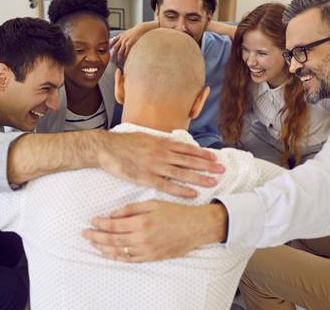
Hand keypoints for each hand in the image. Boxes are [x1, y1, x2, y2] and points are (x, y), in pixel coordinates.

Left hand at [83, 200, 227, 261]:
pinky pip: (130, 260)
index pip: (114, 225)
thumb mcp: (153, 204)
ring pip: (119, 252)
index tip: (91, 221)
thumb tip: (113, 215)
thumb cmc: (176, 212)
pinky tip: (110, 253)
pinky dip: (117, 257)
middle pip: (113, 240)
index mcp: (142, 222)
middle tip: (85, 234)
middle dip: (96, 237)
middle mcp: (142, 238)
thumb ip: (131, 209)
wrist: (196, 227)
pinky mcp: (152, 257)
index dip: (100, 224)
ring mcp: (147, 250)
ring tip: (94, 244)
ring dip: (104, 248)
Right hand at [99, 131, 224, 197]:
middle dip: (207, 165)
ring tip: (213, 181)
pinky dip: (181, 190)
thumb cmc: (125, 143)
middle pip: (189, 160)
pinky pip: (167, 185)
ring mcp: (155, 166)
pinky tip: (192, 193)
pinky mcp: (146, 178)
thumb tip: (172, 144)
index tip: (215, 157)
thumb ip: (160, 142)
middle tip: (222, 170)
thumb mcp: (146, 137)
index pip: (187, 149)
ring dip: (199, 177)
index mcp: (162, 143)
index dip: (202, 153)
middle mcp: (162, 154)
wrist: (107, 148)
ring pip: (182, 173)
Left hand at [110, 21, 156, 64]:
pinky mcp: (130, 43)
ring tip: (118, 63)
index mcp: (120, 36)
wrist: (140, 29)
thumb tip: (116, 40)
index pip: (112, 42)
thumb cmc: (134, 32)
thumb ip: (121, 37)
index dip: (109, 48)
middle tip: (111, 61)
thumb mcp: (125, 33)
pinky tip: (125, 61)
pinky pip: (126, 52)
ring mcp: (125, 41)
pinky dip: (125, 57)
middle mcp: (121, 39)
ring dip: (118, 58)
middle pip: (114, 48)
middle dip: (112, 55)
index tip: (108, 53)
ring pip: (120, 52)